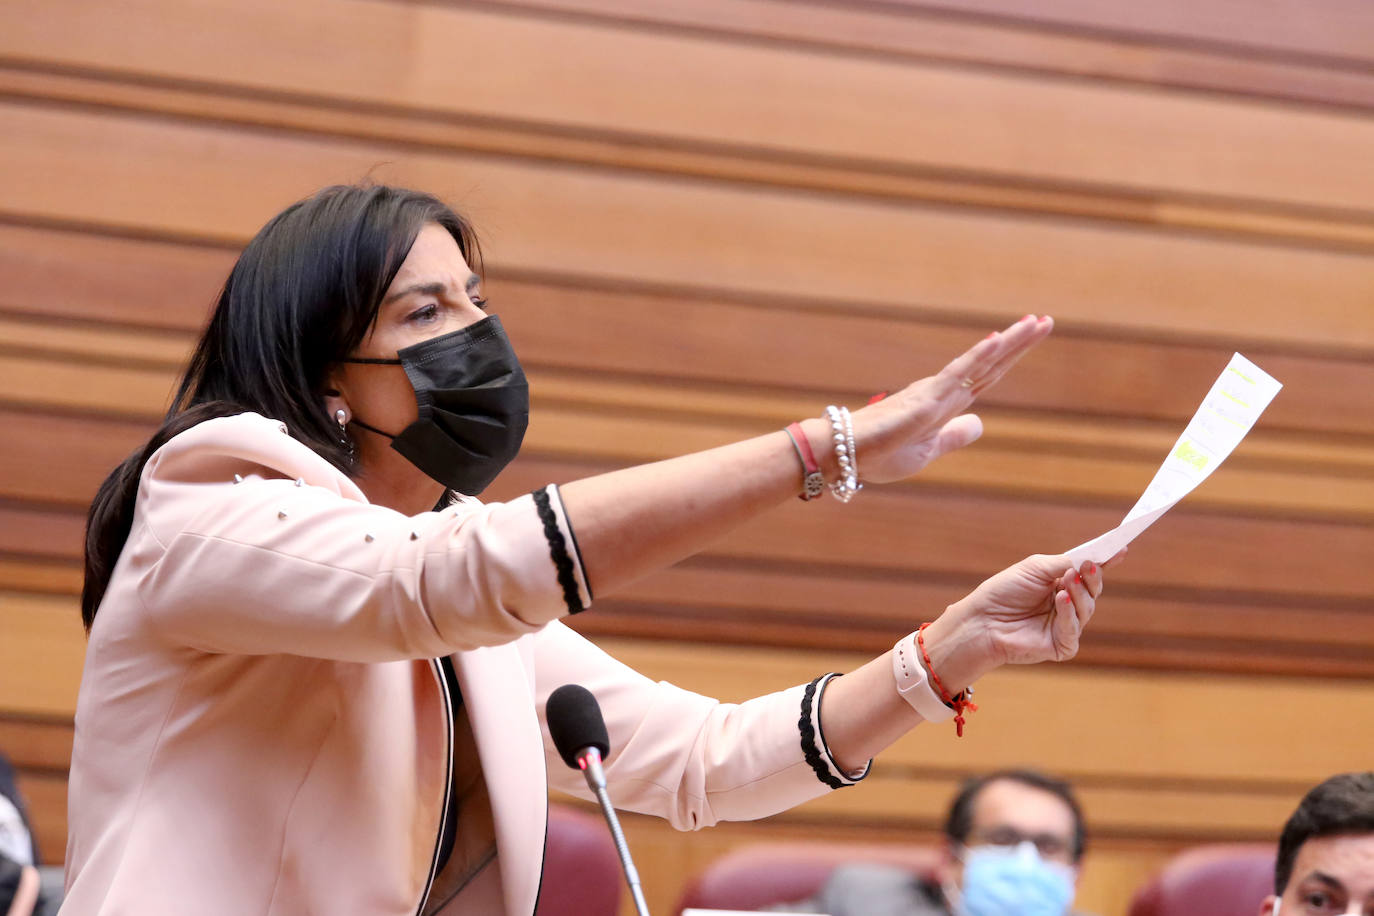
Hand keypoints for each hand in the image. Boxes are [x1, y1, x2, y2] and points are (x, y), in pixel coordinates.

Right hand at [850, 314, 1052, 483]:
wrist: (845, 456)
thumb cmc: (877, 454)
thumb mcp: (928, 451)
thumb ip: (954, 436)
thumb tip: (979, 423)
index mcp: (944, 404)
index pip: (985, 376)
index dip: (1009, 358)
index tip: (1030, 338)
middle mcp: (943, 391)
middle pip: (990, 364)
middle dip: (1019, 343)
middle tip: (1045, 321)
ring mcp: (936, 392)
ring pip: (980, 362)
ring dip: (1010, 343)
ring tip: (1035, 323)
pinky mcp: (926, 399)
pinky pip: (958, 373)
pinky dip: (979, 356)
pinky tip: (998, 341)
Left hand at [953, 550, 1125, 672]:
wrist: (982, 620)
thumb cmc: (1004, 591)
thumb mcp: (1036, 568)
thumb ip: (1064, 563)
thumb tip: (1093, 556)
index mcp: (1061, 583)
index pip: (1088, 572)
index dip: (1106, 562)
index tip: (1121, 549)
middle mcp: (1066, 604)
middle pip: (1093, 590)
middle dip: (1092, 577)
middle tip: (1087, 565)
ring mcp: (1065, 626)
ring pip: (1087, 608)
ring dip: (1079, 593)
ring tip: (1066, 582)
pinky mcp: (1061, 645)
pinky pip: (1074, 629)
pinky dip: (1069, 614)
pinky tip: (1061, 600)